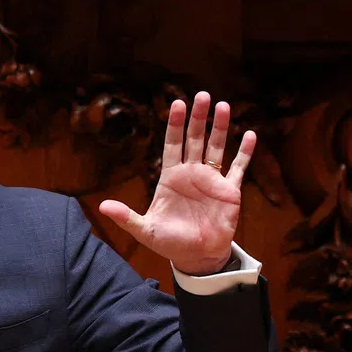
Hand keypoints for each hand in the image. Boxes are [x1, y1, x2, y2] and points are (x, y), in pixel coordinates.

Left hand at [98, 91, 253, 275]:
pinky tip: (250, 134)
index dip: (174, 125)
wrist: (196, 257)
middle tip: (201, 95)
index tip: (176, 103)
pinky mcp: (229, 191)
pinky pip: (238, 167)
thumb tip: (101, 207)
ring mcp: (212, 180)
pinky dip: (245, 152)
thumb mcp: (144, 230)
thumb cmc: (169, 242)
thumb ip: (125, 217)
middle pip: (194, 139)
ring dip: (220, 127)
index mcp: (171, 177)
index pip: (171, 144)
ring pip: (216, 147)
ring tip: (224, 105)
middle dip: (197, 118)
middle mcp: (191, 173)